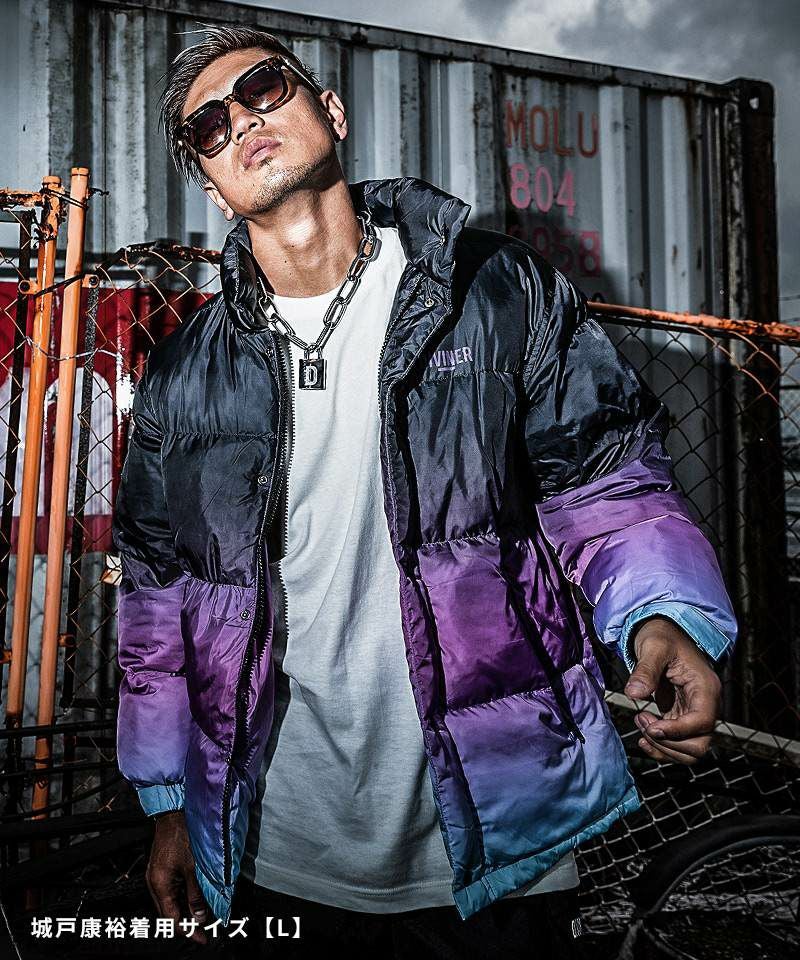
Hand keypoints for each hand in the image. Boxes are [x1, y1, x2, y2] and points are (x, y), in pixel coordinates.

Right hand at [146, 810, 208, 944]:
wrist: (173, 813)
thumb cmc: (182, 836)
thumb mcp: (193, 867)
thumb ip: (196, 894)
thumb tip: (199, 916)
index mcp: (160, 885)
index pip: (171, 918)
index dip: (187, 931)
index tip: (201, 938)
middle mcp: (154, 883)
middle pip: (167, 913)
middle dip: (185, 923)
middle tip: (202, 931)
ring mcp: (156, 875)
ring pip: (169, 902)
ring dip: (184, 910)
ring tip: (201, 917)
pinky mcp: (160, 868)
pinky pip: (170, 890)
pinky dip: (181, 897)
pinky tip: (193, 898)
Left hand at [623, 615, 721, 764]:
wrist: (664, 633)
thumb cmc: (663, 636)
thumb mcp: (654, 646)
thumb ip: (645, 670)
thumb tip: (634, 694)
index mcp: (705, 687)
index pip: (702, 722)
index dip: (678, 731)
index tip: (652, 727)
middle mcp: (706, 704)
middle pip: (699, 744)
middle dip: (668, 742)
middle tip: (643, 720)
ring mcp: (695, 713)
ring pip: (690, 750)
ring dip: (663, 746)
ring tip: (641, 721)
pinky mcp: (682, 718)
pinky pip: (678, 745)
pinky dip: (661, 747)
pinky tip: (643, 734)